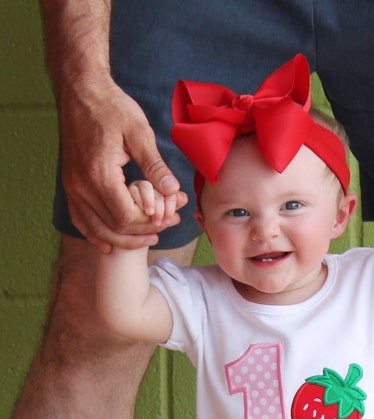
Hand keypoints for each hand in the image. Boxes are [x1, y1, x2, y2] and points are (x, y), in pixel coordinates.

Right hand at [58, 76, 187, 251]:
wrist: (80, 91)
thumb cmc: (111, 108)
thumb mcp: (140, 132)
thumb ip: (155, 165)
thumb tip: (173, 190)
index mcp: (99, 174)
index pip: (126, 216)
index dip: (151, 222)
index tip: (171, 216)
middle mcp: (80, 186)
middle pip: (114, 227)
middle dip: (144, 231)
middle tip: (168, 225)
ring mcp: (72, 187)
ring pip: (96, 229)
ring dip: (123, 238)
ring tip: (150, 237)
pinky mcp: (70, 185)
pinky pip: (81, 220)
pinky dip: (97, 235)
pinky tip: (112, 243)